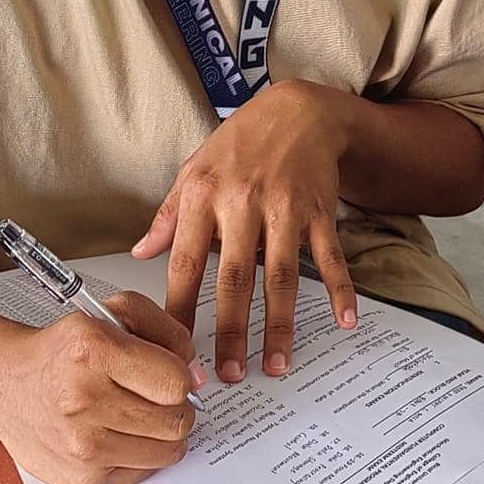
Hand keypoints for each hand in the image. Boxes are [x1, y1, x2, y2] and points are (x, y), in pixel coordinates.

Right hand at [0, 289, 203, 483]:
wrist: (6, 384)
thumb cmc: (62, 351)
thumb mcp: (113, 314)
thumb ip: (167, 333)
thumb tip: (197, 376)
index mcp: (93, 350)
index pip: (176, 382)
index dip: (181, 377)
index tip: (169, 375)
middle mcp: (83, 399)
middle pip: (177, 420)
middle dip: (175, 407)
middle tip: (154, 397)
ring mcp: (81, 444)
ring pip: (167, 451)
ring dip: (161, 434)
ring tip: (139, 415)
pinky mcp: (82, 477)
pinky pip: (143, 472)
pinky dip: (140, 455)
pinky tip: (119, 435)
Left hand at [133, 78, 358, 382]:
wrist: (297, 110)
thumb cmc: (240, 145)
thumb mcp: (193, 170)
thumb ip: (168, 217)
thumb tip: (138, 254)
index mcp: (204, 196)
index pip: (186, 262)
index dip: (179, 307)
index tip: (173, 347)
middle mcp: (243, 203)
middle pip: (235, 278)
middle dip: (231, 331)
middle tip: (229, 373)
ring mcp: (285, 208)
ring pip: (281, 276)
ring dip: (279, 325)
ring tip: (275, 364)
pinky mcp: (319, 211)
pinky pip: (330, 257)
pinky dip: (340, 290)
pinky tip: (344, 321)